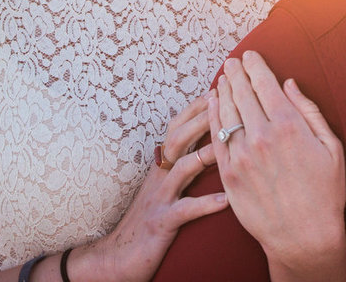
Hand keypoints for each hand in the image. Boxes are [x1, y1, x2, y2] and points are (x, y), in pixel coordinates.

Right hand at [73, 96, 226, 281]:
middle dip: (201, 119)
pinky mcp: (162, 222)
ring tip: (227, 145)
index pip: (177, 128)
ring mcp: (159, 198)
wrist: (119, 257)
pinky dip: (205, 204)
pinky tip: (226, 200)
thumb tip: (206, 145)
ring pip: (181, 169)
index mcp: (161, 166)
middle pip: (178, 139)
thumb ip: (181, 166)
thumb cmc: (150, 220)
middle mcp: (159, 176)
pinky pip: (184, 210)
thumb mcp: (164, 188)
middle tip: (223, 102)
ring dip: (205, 155)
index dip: (195, 108)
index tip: (217, 89)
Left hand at [211, 51, 345, 280]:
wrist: (303, 237)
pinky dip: (213, 115)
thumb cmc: (325, 192)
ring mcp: (241, 156)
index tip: (250, 55)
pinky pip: (215, 137)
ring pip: (226, 111)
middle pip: (242, 93)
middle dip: (236, 73)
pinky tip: (213, 103)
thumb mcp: (331, 147)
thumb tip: (289, 84)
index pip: (264, 84)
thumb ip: (308, 111)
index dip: (255, 65)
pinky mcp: (228, 174)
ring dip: (223, 90)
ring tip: (223, 77)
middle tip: (233, 61)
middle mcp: (261, 137)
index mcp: (289, 126)